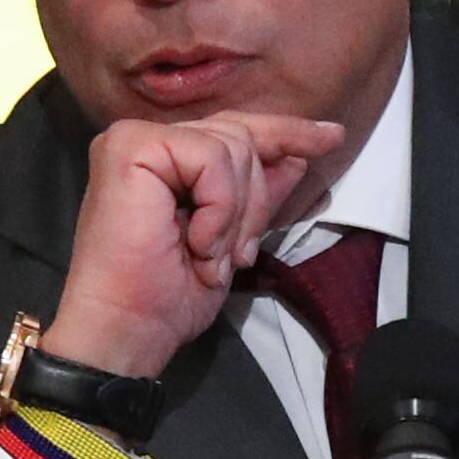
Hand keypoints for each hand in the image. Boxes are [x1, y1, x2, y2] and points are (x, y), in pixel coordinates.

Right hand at [40, 110, 349, 378]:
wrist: (126, 329)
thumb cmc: (166, 297)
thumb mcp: (230, 239)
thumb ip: (255, 194)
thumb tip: (297, 157)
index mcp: (166, 159)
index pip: (236, 130)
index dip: (285, 133)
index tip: (332, 137)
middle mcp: (148, 139)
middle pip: (241, 136)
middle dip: (255, 201)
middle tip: (235, 257)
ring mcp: (135, 139)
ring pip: (233, 146)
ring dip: (235, 214)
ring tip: (209, 256)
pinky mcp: (130, 147)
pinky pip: (211, 158)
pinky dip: (218, 208)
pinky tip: (196, 241)